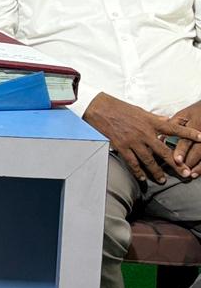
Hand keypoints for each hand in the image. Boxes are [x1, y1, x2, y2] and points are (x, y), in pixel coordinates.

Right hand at [84, 93, 200, 182]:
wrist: (99, 108)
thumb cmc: (119, 107)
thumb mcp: (140, 110)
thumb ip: (154, 118)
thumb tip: (167, 121)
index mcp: (151, 122)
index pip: (174, 128)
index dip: (189, 133)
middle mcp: (145, 133)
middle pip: (164, 151)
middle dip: (176, 164)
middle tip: (184, 173)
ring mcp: (133, 141)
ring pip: (149, 160)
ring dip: (156, 172)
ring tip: (162, 180)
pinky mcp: (121, 146)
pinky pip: (132, 162)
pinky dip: (138, 171)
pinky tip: (142, 177)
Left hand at [167, 100, 200, 177]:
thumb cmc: (194, 112)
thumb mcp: (182, 115)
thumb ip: (172, 126)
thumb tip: (160, 139)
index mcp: (194, 124)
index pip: (187, 139)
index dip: (182, 150)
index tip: (177, 160)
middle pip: (197, 150)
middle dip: (189, 161)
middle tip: (182, 171)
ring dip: (199, 166)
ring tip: (191, 174)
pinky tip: (198, 172)